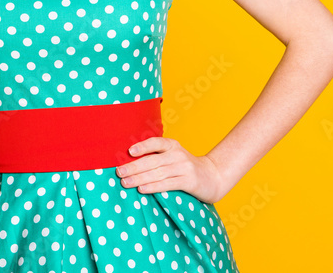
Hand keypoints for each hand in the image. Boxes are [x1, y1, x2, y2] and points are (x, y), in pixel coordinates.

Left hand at [115, 136, 230, 203]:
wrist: (213, 176)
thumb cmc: (186, 168)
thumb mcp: (174, 157)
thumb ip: (157, 157)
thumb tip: (129, 162)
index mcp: (172, 145)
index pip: (156, 143)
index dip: (143, 146)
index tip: (129, 151)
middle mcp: (178, 154)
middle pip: (152, 160)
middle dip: (134, 167)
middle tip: (119, 172)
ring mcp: (184, 167)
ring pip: (157, 173)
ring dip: (139, 178)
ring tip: (125, 183)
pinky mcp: (189, 181)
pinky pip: (167, 184)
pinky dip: (153, 187)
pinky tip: (142, 189)